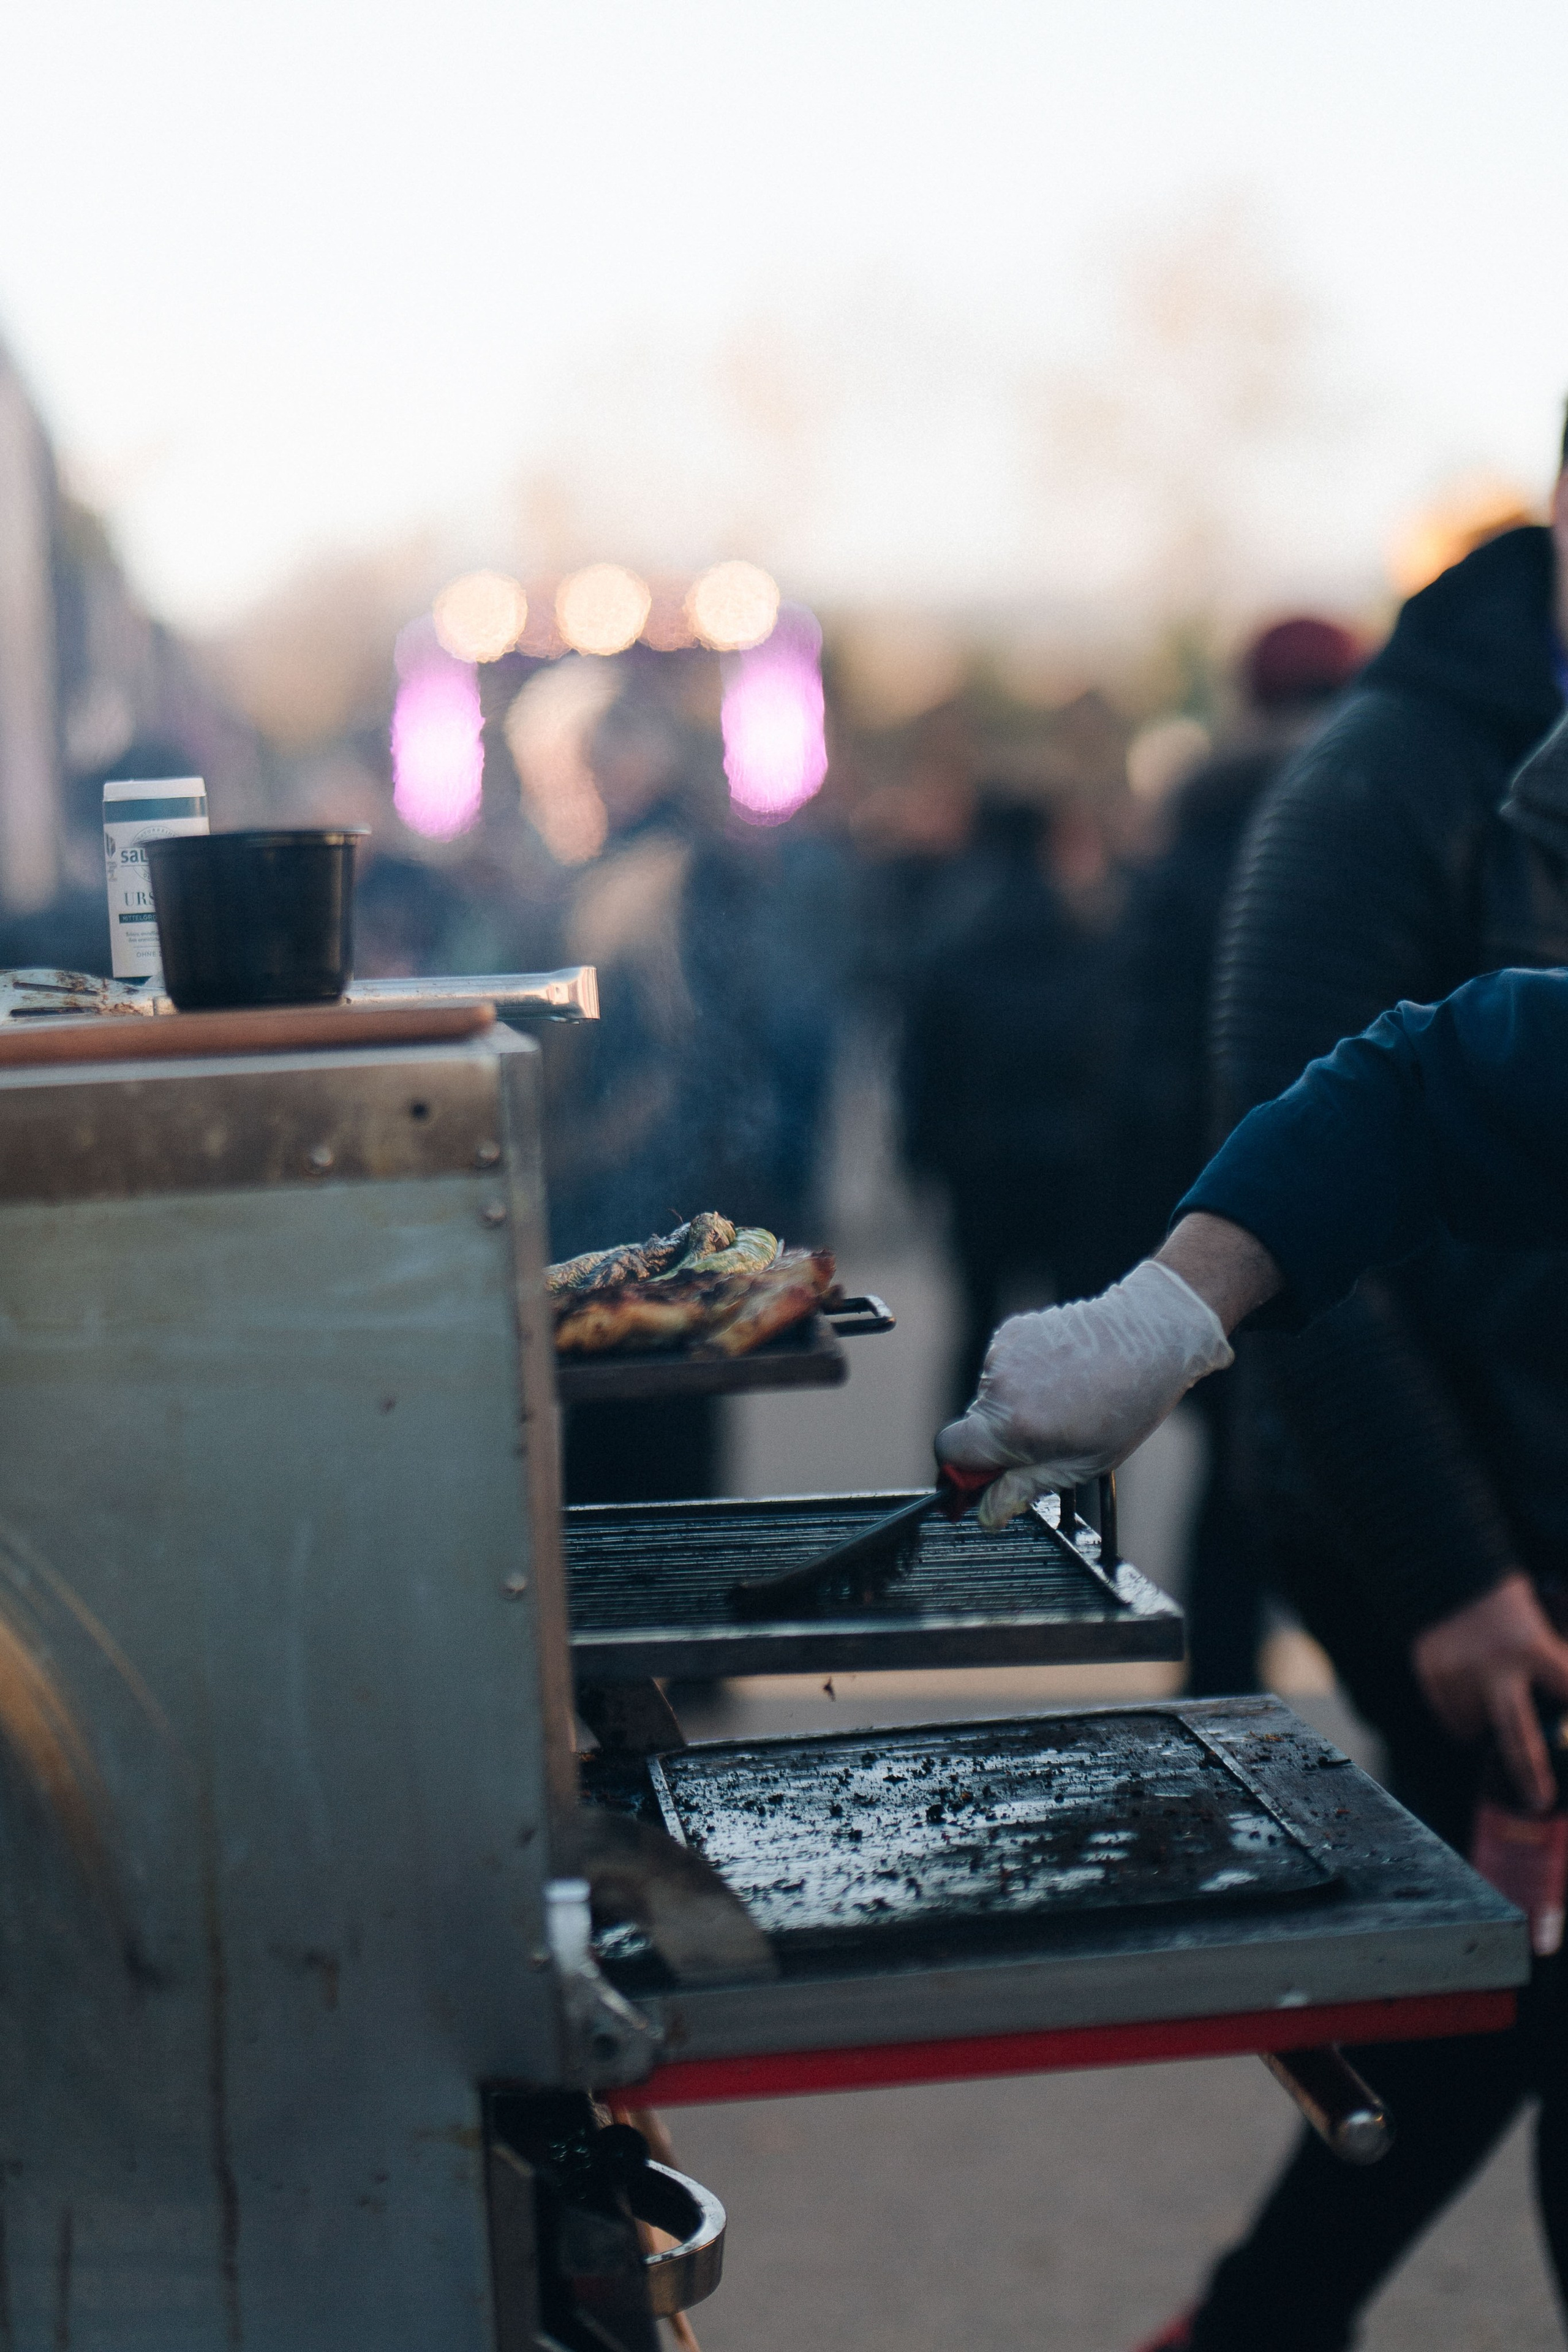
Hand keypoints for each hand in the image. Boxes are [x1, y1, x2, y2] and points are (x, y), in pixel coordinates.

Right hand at [936, 1259, 1232, 1529]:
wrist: (1149, 1336)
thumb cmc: (1126, 1405)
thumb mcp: (1081, 1464)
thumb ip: (1024, 1488)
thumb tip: (987, 1515)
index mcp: (1012, 1426)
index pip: (949, 1452)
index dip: (961, 1470)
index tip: (984, 1478)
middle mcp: (999, 1387)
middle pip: (970, 1426)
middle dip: (995, 1441)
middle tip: (1043, 1441)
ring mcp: (1003, 1354)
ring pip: (987, 1398)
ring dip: (1010, 1408)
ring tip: (1060, 1404)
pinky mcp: (1012, 1331)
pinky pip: (1001, 1367)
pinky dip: (1020, 1378)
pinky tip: (1058, 1377)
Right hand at [1412, 1573, 1567, 1812]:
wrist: (1446, 1567)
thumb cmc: (1504, 1600)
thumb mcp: (1536, 1627)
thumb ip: (1545, 1667)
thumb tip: (1555, 1718)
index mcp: (1530, 1646)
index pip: (1566, 1689)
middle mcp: (1493, 1664)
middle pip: (1517, 1734)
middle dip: (1529, 1772)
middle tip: (1538, 1800)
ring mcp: (1457, 1671)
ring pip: (1475, 1725)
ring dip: (1484, 1722)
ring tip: (1488, 1692)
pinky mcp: (1430, 1672)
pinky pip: (1449, 1715)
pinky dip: (1460, 1712)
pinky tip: (1466, 1686)